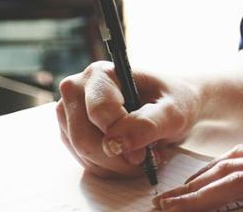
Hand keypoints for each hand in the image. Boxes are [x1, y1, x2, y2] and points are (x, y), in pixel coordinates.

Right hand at [56, 61, 200, 177]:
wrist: (169, 106)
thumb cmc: (172, 102)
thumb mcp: (173, 112)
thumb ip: (147, 124)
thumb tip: (115, 144)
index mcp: (100, 74)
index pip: (98, 112)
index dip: (122, 137)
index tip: (145, 152)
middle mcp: (77, 88)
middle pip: (84, 137)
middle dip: (117, 158)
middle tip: (146, 158)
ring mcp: (69, 111)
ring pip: (82, 153)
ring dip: (115, 164)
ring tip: (141, 154)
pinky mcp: (71, 131)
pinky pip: (84, 161)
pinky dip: (109, 168)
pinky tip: (128, 157)